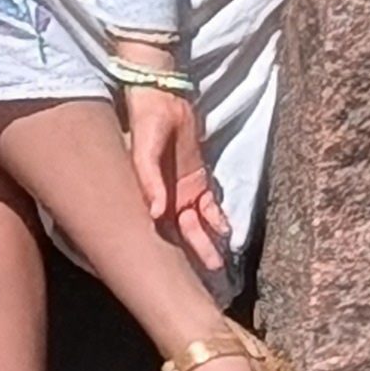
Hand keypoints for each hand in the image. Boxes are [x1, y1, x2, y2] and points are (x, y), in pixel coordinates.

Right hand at [121, 62, 228, 272]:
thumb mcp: (144, 148)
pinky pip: (209, 205)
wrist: (163, 99)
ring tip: (217, 263)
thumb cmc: (147, 122)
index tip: (177, 271)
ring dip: (207, 241)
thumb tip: (158, 213)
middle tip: (210, 271)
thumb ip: (149, 178)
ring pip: (196, 223)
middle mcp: (164, 197)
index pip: (157, 228)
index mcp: (148, 194)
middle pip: (180, 231)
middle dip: (194, 251)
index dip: (167, 249)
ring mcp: (182, 189)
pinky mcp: (197, 179)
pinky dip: (217, 219)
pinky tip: (226, 231)